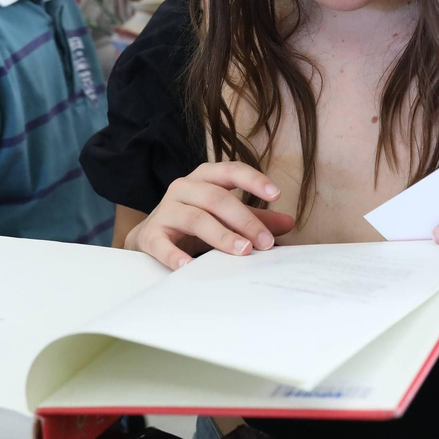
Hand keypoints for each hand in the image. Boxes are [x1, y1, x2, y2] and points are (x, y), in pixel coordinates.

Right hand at [126, 162, 295, 269]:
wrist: (150, 236)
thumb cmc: (194, 221)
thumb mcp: (223, 215)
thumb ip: (254, 217)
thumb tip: (288, 222)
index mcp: (204, 178)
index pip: (230, 171)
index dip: (253, 180)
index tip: (277, 194)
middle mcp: (184, 188)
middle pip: (216, 198)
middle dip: (244, 220)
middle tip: (264, 242)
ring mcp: (166, 210)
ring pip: (195, 218)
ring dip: (221, 235)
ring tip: (242, 251)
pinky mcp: (151, 235)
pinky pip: (163, 244)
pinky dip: (176, 256)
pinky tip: (190, 267)